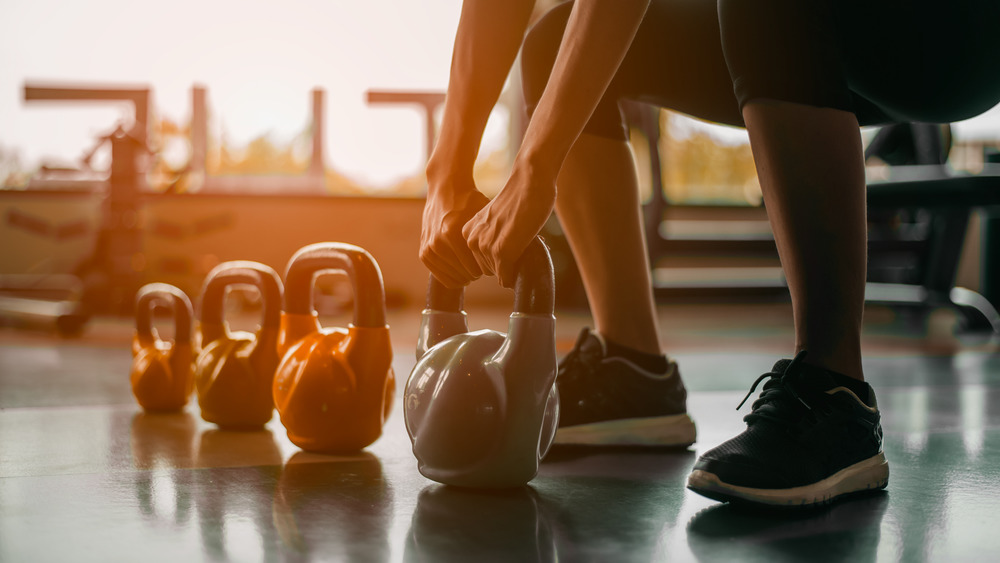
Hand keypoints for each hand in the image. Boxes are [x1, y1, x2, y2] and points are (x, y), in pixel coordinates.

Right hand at [420, 174, 489, 288]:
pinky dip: (452, 276)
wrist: (445, 189)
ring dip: (465, 275)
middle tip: (483, 264)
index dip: (488, 268)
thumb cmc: (469, 201)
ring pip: (454, 278)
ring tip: (473, 265)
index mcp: (453, 233)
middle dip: (477, 272)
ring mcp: (429, 248)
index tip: (493, 262)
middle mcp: (438, 242)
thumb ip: (492, 237)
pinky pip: (440, 276)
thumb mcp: (483, 215)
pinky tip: (462, 269)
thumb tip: (508, 260)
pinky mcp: (423, 253)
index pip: (476, 269)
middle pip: (466, 275)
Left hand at [462, 163, 556, 287]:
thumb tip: (498, 261)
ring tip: (522, 241)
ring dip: (513, 265)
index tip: (511, 240)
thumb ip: (491, 236)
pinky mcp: (501, 252)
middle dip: (505, 263)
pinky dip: (516, 274)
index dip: (500, 256)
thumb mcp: (496, 220)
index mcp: (468, 232)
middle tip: (520, 243)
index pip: (481, 261)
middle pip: (489, 270)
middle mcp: (472, 240)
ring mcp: (485, 246)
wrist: (530, 182)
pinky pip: (506, 277)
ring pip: (499, 275)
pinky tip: (525, 253)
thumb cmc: (519, 199)